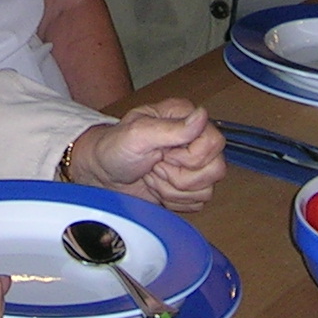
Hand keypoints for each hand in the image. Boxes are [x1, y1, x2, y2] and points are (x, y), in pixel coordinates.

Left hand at [68, 99, 225, 211]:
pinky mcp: (188, 188)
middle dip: (179, 176)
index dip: (190, 157)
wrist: (101, 175)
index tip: (164, 155)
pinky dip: (174, 201)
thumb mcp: (138, 134)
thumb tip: (202, 115)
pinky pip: (198, 202)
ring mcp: (193, 166)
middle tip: (155, 166)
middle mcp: (194, 140)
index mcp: (185, 118)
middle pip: (216, 169)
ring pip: (207, 189)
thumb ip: (172, 128)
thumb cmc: (114, 148)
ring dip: (173, 189)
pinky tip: (157, 187)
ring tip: (153, 176)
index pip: (215, 142)